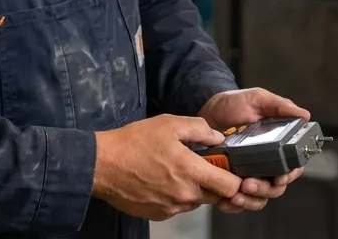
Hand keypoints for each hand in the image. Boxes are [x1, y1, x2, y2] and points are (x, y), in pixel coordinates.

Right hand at [92, 114, 242, 220]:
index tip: (231, 170)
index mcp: (191, 172)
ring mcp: (170, 207)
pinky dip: (176, 195)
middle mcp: (184, 195)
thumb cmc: (133, 142)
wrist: (102, 164)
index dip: (236, 179)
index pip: (230, 187)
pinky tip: (162, 180)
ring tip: (177, 169)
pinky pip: (177, 207)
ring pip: (195, 202)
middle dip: (214, 183)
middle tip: (201, 166)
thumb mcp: (169, 123)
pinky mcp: (158, 214)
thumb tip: (218, 137)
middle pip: (215, 196)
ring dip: (194, 189)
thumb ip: (199, 129)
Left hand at [197, 88, 310, 213]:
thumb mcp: (258, 99)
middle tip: (249, 184)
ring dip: (250, 200)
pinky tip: (226, 200)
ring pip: (258, 198)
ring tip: (236, 194)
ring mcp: (248, 174)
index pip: (292, 167)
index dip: (290, 175)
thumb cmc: (234, 104)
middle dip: (265, 190)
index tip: (280, 177)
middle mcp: (266, 164)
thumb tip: (304, 115)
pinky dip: (233, 206)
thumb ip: (280, 106)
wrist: (206, 110)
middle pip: (276, 187)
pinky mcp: (230, 181)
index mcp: (278, 146)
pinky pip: (237, 202)